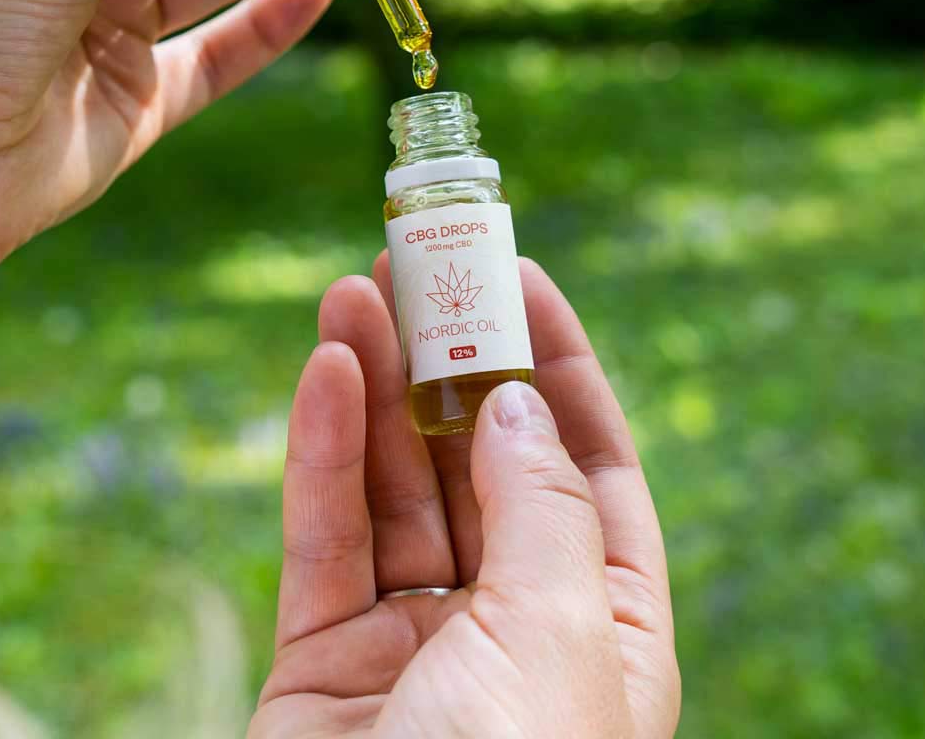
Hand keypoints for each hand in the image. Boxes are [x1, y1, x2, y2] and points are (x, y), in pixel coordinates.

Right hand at [251, 256, 678, 738]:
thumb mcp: (556, 637)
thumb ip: (539, 509)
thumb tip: (518, 402)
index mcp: (603, 634)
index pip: (592, 473)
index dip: (559, 371)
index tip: (519, 279)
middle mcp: (513, 630)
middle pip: (480, 466)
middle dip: (448, 364)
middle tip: (412, 269)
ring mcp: (414, 644)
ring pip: (393, 490)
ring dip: (375, 390)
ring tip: (350, 294)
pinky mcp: (323, 656)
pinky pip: (326, 535)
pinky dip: (321, 453)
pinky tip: (325, 374)